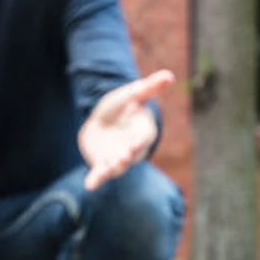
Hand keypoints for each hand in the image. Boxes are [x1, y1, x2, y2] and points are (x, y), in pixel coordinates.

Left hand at [80, 70, 175, 189]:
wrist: (104, 122)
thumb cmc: (123, 107)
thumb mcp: (133, 94)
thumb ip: (150, 87)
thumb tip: (169, 74)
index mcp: (142, 132)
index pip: (143, 137)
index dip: (139, 141)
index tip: (136, 143)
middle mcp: (133, 149)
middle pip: (132, 155)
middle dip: (127, 156)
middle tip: (123, 157)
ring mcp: (118, 158)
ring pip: (117, 166)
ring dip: (112, 169)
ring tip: (104, 173)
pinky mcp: (103, 164)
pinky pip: (100, 174)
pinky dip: (96, 180)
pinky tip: (89, 185)